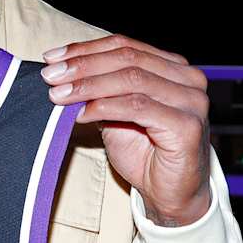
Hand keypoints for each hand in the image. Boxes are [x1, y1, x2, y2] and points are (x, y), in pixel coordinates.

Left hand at [41, 35, 211, 226]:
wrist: (170, 195)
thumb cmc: (146, 154)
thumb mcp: (116, 114)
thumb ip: (100, 91)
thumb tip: (61, 72)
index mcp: (174, 67)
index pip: (125, 46)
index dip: (86, 50)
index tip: (52, 58)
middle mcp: (189, 78)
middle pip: (127, 59)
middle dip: (83, 66)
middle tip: (50, 76)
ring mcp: (192, 101)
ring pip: (131, 80)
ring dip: (89, 86)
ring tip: (59, 95)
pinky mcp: (187, 126)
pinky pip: (138, 107)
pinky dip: (104, 107)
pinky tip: (81, 114)